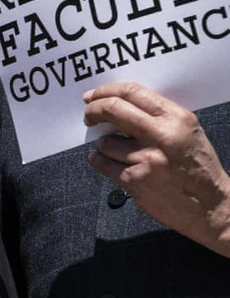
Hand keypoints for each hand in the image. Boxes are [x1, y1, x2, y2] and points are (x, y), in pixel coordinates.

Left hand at [84, 82, 229, 256]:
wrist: (210, 205)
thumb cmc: (197, 166)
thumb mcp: (186, 132)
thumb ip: (157, 117)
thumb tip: (119, 106)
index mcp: (176, 118)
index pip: (132, 92)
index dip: (105, 92)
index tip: (92, 97)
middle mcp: (161, 135)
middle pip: (112, 110)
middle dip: (93, 111)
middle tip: (88, 117)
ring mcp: (146, 159)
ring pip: (105, 142)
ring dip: (103, 144)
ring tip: (113, 149)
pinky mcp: (135, 180)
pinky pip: (103, 164)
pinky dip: (100, 161)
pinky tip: (107, 161)